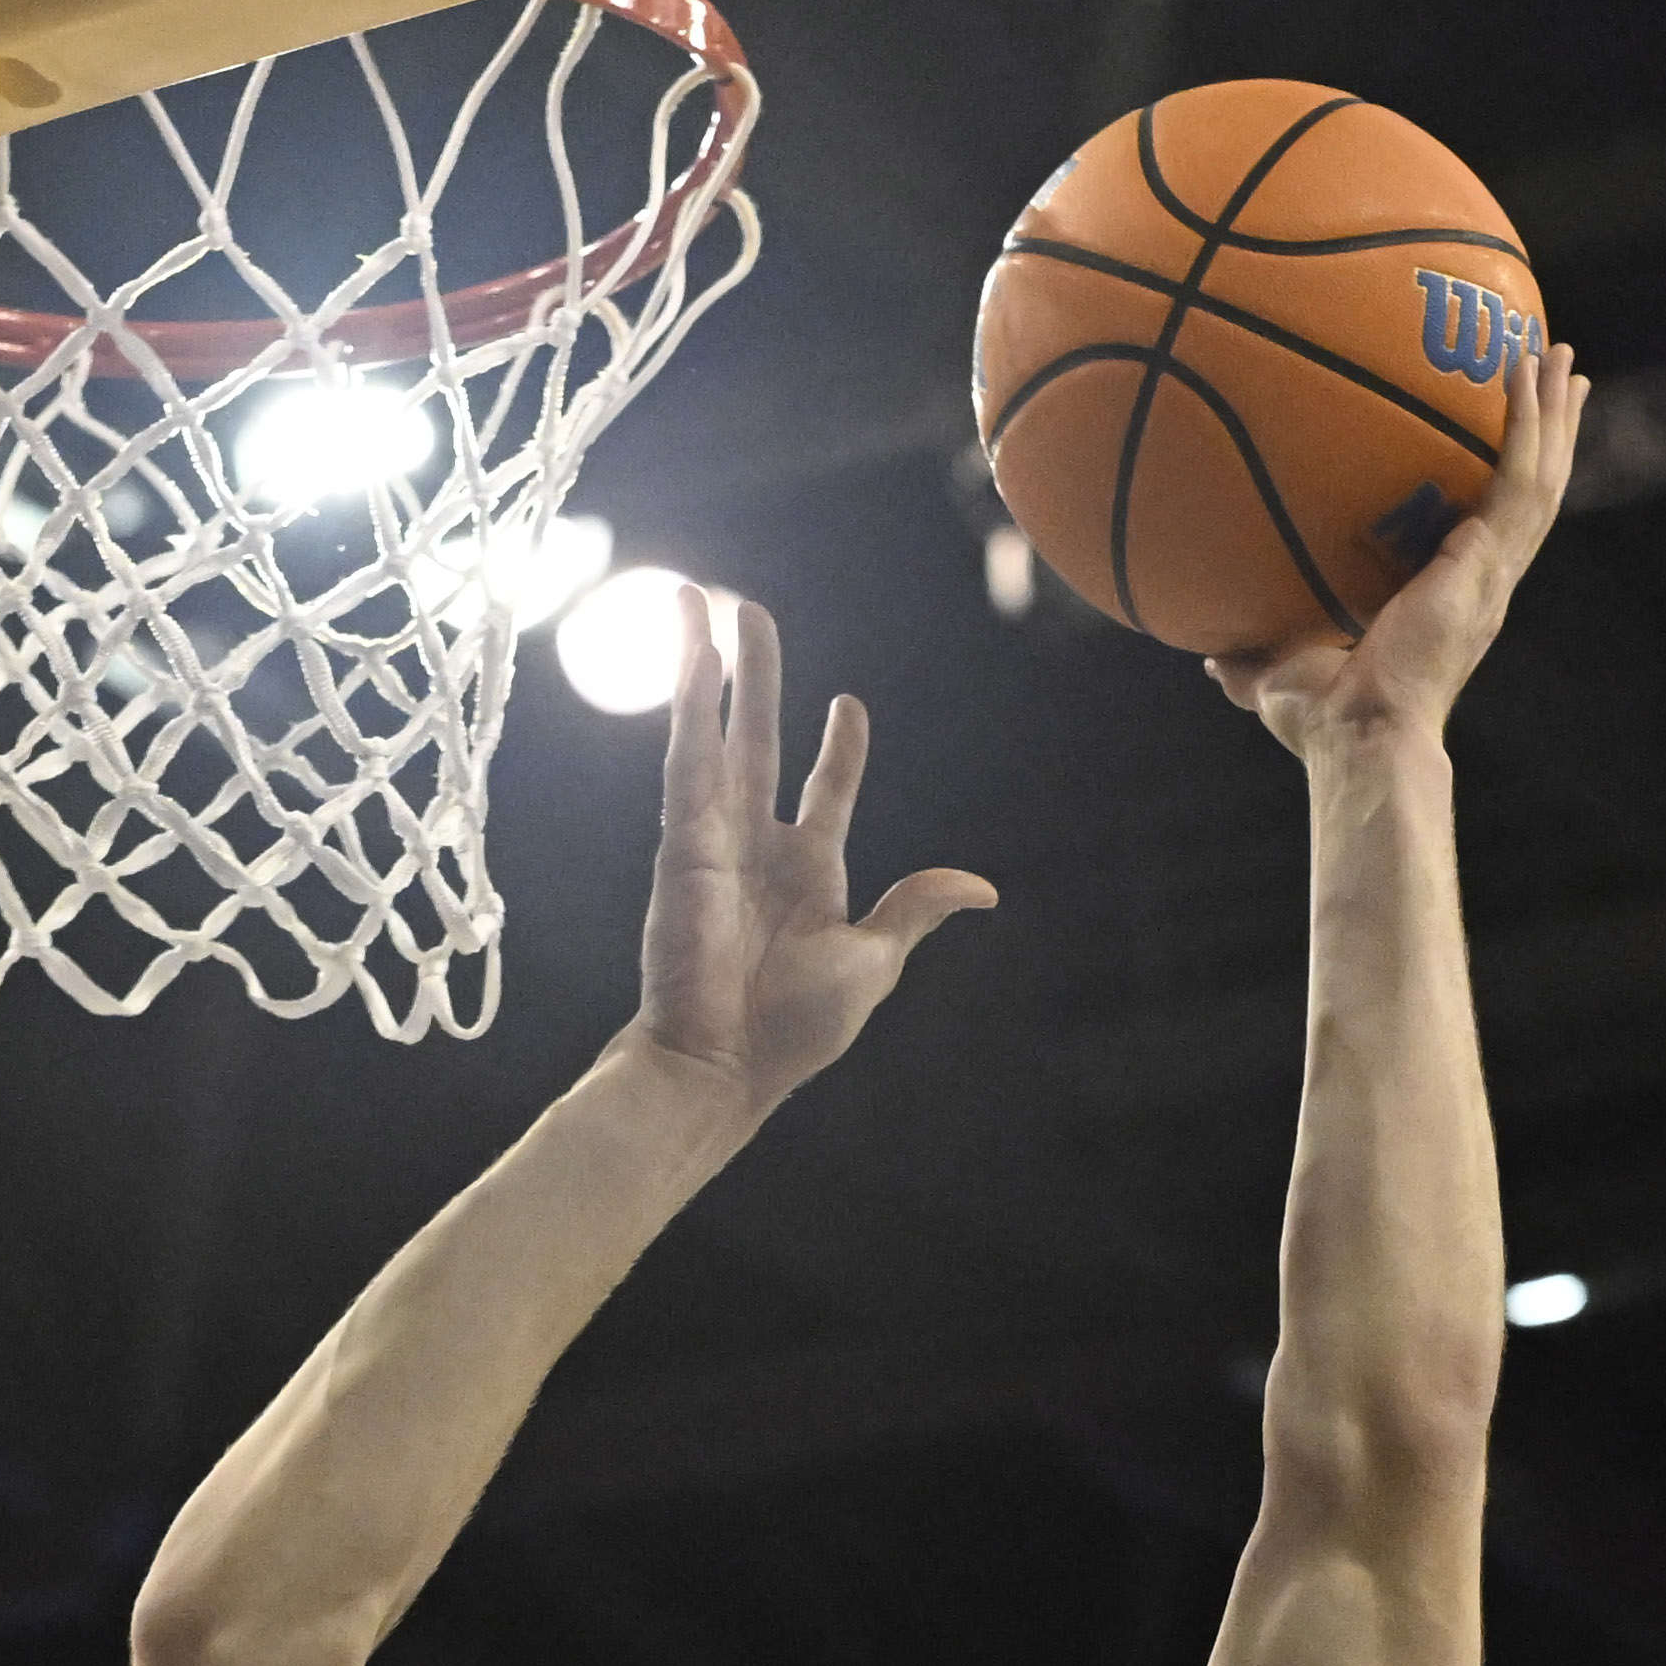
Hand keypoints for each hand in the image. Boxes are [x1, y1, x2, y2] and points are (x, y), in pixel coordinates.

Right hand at [628, 599, 997, 1122]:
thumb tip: (982, 888)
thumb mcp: (874, 962)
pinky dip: (687, 703)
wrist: (725, 1066)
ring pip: (712, 730)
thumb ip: (914, 911)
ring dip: (704, 664)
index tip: (846, 706)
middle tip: (750, 613)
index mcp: (808, 873)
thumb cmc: (793, 1030)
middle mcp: (757, 845)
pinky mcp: (683, 837)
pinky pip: (686, 756)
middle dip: (755, 676)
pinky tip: (693, 653)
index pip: (825, 791)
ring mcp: (715, 835)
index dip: (838, 749)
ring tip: (697, 599)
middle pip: (757, 738)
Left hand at [1213, 344, 1585, 759]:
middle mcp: (1482, 583)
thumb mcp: (1278, 674)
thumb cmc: (1325, 722)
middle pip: (1532, 492)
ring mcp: (1491, 574)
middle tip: (1558, 374)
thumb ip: (1249, 655)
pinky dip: (1526, 425)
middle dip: (1550, 432)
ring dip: (1554, 416)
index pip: (1488, 527)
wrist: (1361, 738)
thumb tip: (1207, 654)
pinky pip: (1518, 481)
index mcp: (1449, 599)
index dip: (1501, 484)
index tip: (1505, 439)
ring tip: (1563, 358)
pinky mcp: (1487, 564)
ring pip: (1541, 480)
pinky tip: (1522, 370)